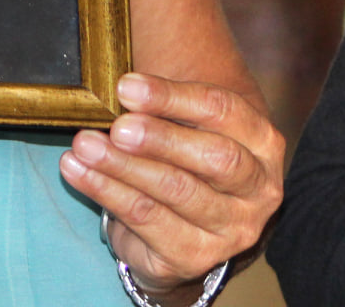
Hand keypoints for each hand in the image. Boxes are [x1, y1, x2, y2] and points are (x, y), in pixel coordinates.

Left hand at [59, 71, 283, 302]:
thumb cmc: (188, 164)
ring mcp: (232, 229)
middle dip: (159, 139)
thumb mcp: (191, 128)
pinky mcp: (196, 257)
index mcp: (264, 142)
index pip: (222, 110)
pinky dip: (108, 192)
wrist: (190, 232)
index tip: (126, 87)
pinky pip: (147, 219)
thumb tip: (124, 85)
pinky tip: (80, 172)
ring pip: (175, 190)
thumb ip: (168, 107)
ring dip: (123, 166)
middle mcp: (259, 188)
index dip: (173, 97)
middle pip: (213, 157)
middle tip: (117, 126)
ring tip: (85, 146)